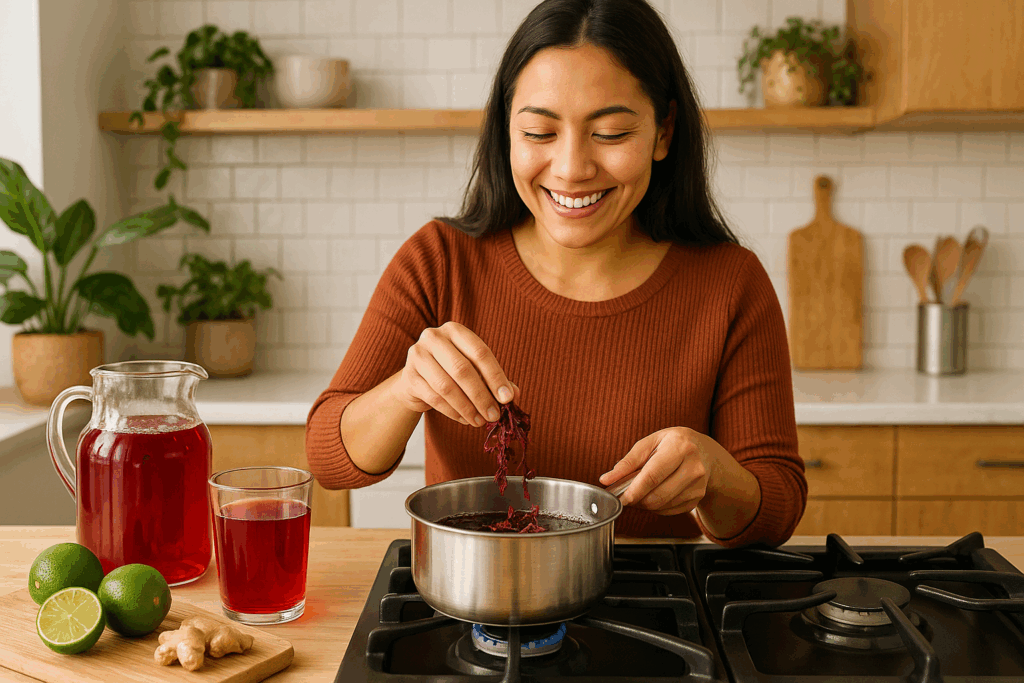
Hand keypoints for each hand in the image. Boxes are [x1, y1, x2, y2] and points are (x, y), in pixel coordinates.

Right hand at [390, 321, 519, 426]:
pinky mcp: (409, 377)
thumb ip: (493, 379)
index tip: (508, 398)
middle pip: (462, 369)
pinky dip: (453, 412)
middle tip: (494, 415)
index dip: (496, 377)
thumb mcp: (474, 369)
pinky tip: (465, 419)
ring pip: (446, 386)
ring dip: (467, 408)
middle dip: (481, 396)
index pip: (480, 352)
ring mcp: (417, 356)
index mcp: (455, 330)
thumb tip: (512, 395)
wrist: (417, 378)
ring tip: (480, 421)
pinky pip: (434, 399)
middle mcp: (433, 337)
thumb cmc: (451, 370)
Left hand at [598, 427, 712, 515]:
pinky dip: (657, 507)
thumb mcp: (650, 442)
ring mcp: (698, 485)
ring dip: (645, 504)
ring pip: (662, 506)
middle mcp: (693, 467)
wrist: (705, 452)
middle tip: (627, 495)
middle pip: (657, 495)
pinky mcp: (698, 498)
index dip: (634, 490)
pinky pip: (670, 511)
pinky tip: (655, 494)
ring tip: (640, 492)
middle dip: (637, 500)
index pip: (653, 475)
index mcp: (680, 447)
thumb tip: (607, 479)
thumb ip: (628, 462)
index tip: (621, 498)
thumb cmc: (673, 444)